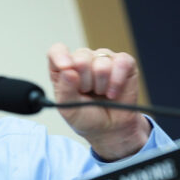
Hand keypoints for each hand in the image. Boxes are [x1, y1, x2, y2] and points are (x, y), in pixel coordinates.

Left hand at [47, 43, 150, 160]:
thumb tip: (67, 70)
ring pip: (101, 63)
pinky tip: (113, 93)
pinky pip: (121, 63)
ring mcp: (103, 59)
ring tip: (100, 94)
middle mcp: (82, 60)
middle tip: (87, 93)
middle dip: (84, 82)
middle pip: (80, 57)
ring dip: (100, 85)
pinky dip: (116, 82)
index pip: (56, 51)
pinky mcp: (123, 62)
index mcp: (64, 70)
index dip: (60, 56)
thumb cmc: (87, 117)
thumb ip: (65, 90)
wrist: (110, 128)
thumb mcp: (69, 110)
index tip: (66, 68)